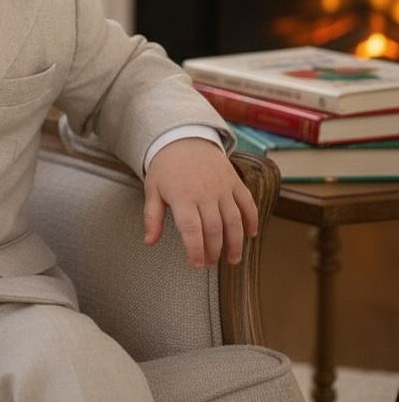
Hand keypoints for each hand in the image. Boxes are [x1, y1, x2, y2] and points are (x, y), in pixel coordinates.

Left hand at [142, 138, 258, 268]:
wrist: (183, 137)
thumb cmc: (166, 167)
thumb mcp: (152, 189)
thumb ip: (152, 217)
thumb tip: (149, 242)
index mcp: (182, 195)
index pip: (191, 230)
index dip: (195, 250)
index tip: (196, 265)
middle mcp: (204, 192)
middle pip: (214, 229)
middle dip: (214, 251)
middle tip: (210, 263)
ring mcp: (222, 187)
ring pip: (234, 220)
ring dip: (235, 243)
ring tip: (232, 259)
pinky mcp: (234, 181)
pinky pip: (247, 204)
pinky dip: (252, 220)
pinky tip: (250, 235)